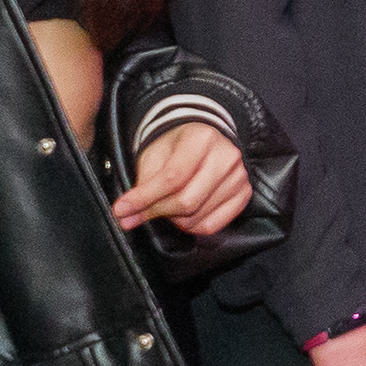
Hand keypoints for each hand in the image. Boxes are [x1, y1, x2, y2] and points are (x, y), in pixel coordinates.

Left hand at [112, 118, 250, 238]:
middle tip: (140, 213)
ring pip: (198, 216)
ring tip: (166, 208)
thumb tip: (125, 215)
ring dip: (174, 220)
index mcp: (202, 138)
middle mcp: (226, 156)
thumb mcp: (155, 155)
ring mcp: (239, 176)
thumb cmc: (177, 147)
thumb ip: (141, 185)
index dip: (145, 198)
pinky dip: (192, 228)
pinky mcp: (244, 193)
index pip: (172, 177)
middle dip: (158, 212)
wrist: (204, 139)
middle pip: (187, 200)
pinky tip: (183, 217)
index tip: (121, 210)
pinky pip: (214, 225)